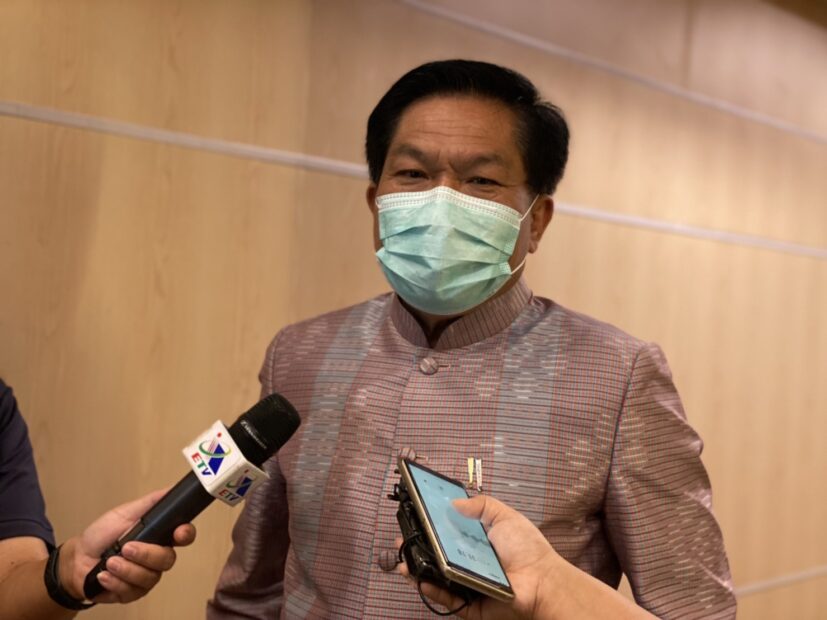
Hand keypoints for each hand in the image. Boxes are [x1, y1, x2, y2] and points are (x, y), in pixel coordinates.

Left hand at [59, 489, 195, 603]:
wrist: (77, 559)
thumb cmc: (102, 534)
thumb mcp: (125, 513)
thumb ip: (150, 503)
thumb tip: (171, 490)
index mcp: (159, 536)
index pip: (184, 536)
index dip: (186, 534)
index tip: (179, 532)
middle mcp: (156, 557)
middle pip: (168, 559)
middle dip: (146, 554)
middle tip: (126, 548)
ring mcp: (146, 576)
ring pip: (150, 577)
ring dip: (126, 569)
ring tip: (109, 562)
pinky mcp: (132, 593)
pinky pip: (132, 591)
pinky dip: (115, 582)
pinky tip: (104, 575)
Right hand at [398, 494, 558, 619]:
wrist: (543, 580)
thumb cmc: (527, 549)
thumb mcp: (504, 516)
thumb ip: (481, 505)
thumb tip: (454, 502)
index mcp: (475, 541)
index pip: (446, 532)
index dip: (428, 526)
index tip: (413, 517)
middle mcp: (467, 562)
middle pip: (435, 555)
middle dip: (416, 547)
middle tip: (401, 539)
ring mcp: (467, 583)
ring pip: (436, 578)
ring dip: (417, 570)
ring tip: (403, 561)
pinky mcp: (469, 604)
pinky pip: (447, 599)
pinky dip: (433, 591)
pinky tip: (421, 580)